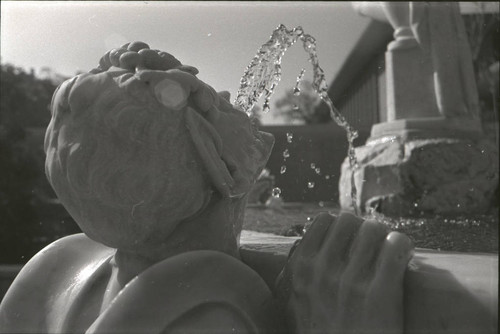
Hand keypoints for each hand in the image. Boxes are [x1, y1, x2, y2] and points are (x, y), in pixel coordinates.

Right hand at [276, 212, 413, 333]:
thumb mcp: (291, 305)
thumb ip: (293, 274)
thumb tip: (301, 244)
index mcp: (300, 269)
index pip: (323, 221)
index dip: (341, 228)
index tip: (352, 240)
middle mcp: (322, 269)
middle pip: (349, 220)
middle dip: (363, 230)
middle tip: (373, 246)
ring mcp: (351, 280)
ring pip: (373, 229)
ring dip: (384, 237)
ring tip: (390, 252)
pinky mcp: (381, 292)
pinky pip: (396, 245)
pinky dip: (402, 246)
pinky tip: (404, 257)